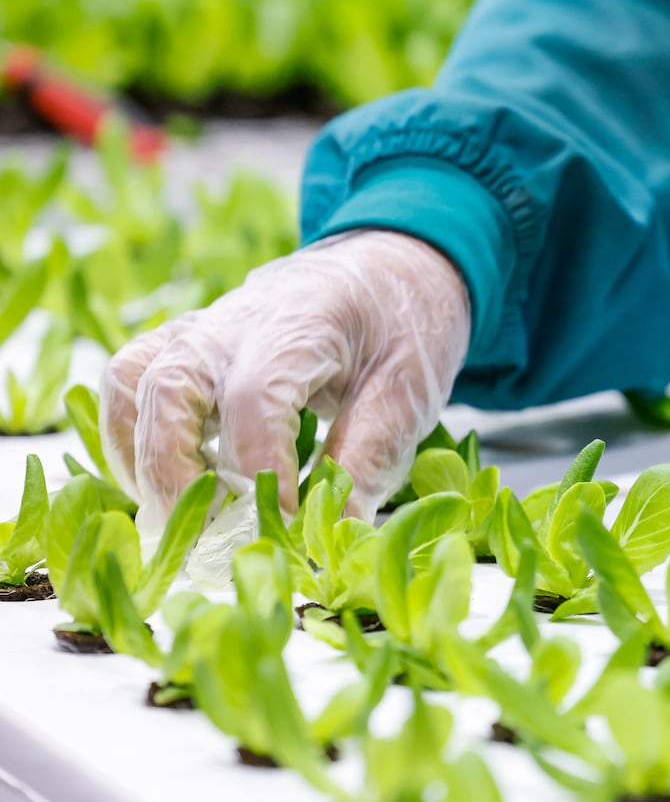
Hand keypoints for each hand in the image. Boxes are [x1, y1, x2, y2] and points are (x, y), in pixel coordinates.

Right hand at [101, 230, 470, 532]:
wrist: (388, 265)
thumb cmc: (402, 323)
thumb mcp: (408, 386)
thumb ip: (372, 453)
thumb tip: (339, 526)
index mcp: (300, 322)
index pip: (256, 399)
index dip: (261, 470)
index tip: (284, 522)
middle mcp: (235, 320)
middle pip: (170, 389)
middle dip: (175, 472)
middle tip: (210, 535)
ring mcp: (202, 328)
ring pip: (132, 381)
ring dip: (140, 456)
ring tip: (181, 516)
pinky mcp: (185, 343)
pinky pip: (129, 380)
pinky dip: (130, 435)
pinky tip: (166, 484)